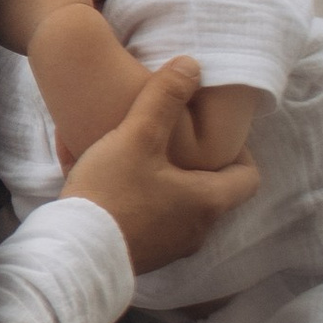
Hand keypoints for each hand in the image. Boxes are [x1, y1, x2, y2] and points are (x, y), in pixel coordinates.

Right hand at [61, 55, 258, 272]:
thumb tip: (192, 65)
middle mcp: (198, 231)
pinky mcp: (145, 258)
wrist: (73, 252)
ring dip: (169, 187)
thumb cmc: (112, 194)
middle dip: (197, 167)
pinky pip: (155, 226)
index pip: (248, 178)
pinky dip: (146, 206)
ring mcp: (171, 249)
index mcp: (208, 202)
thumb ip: (164, 97)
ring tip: (143, 162)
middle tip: (175, 144)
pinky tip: (117, 188)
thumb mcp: (136, 137)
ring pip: (182, 210)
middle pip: (213, 193)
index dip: (238, 153)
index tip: (211, 136)